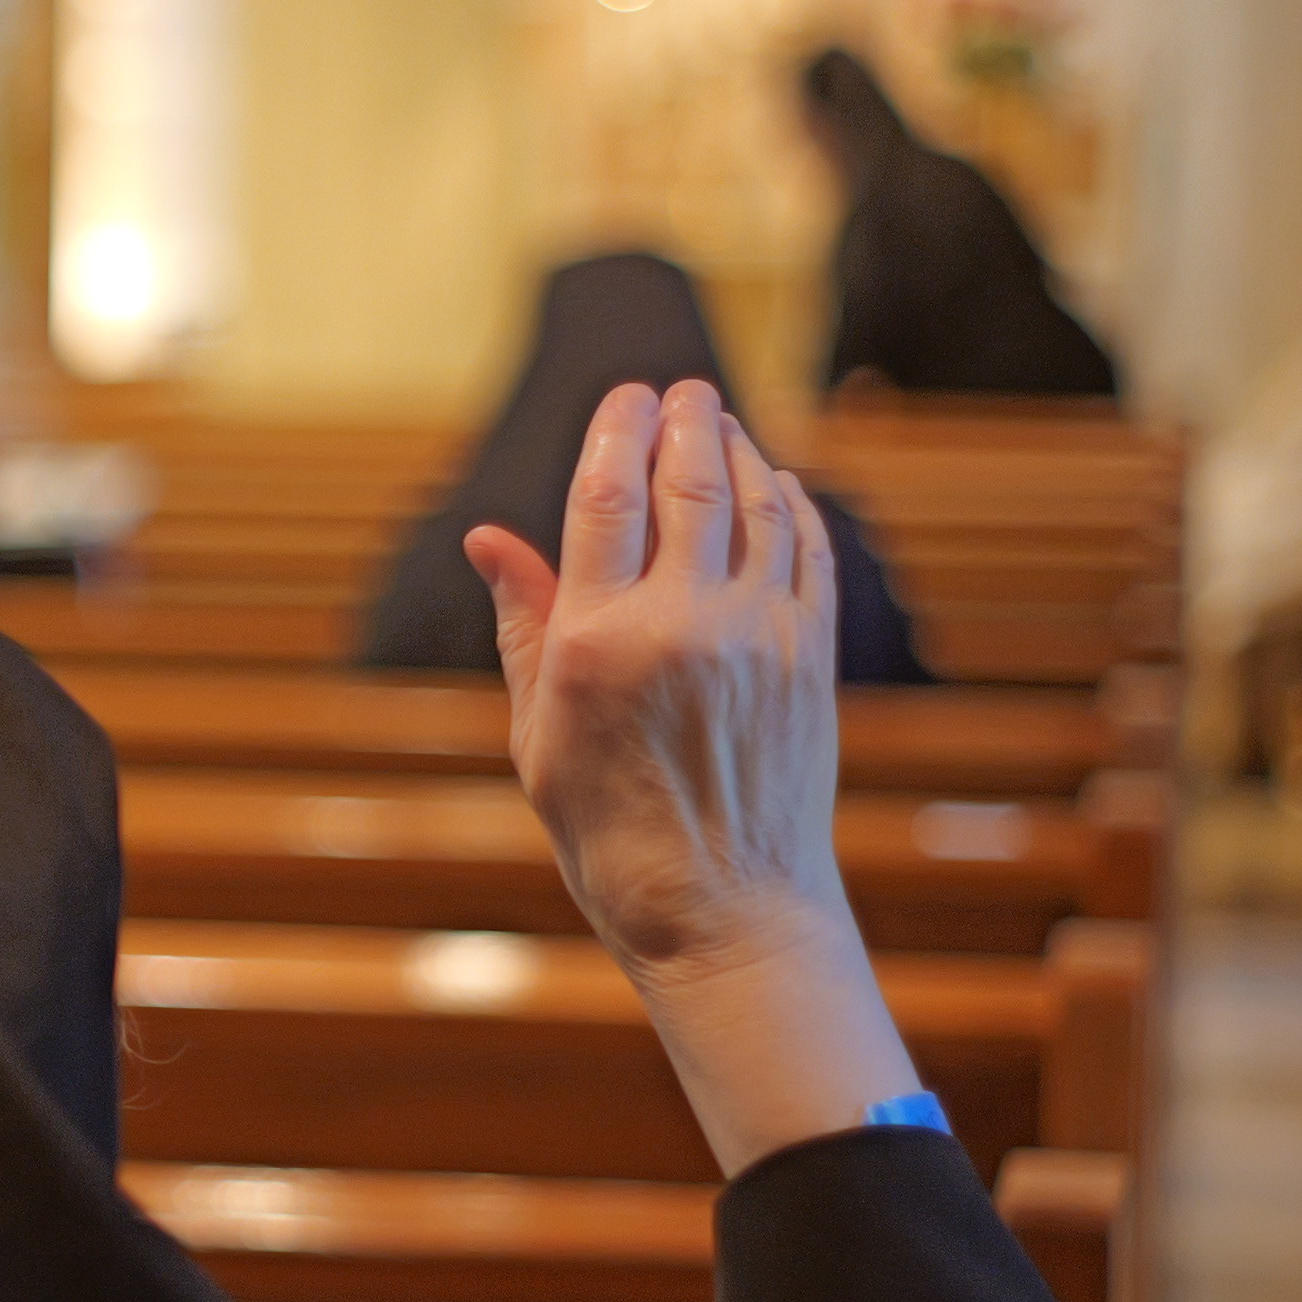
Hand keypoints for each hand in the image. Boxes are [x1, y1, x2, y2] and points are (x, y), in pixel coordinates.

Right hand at [464, 381, 918, 1172]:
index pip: (606, 495)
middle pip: (690, 481)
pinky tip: (777, 487)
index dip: (617, 430)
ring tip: (723, 423)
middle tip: (681, 390)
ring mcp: (759, 638)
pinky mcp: (811, 659)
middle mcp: (683, 625)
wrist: (726, 912)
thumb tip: (490, 538)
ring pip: (759, 505)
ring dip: (741, 450)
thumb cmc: (611, 835)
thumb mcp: (538, 735)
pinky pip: (807, 552)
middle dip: (685, 420)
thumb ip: (524, 624)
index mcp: (597, 643)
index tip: (624, 396)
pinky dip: (793, 505)